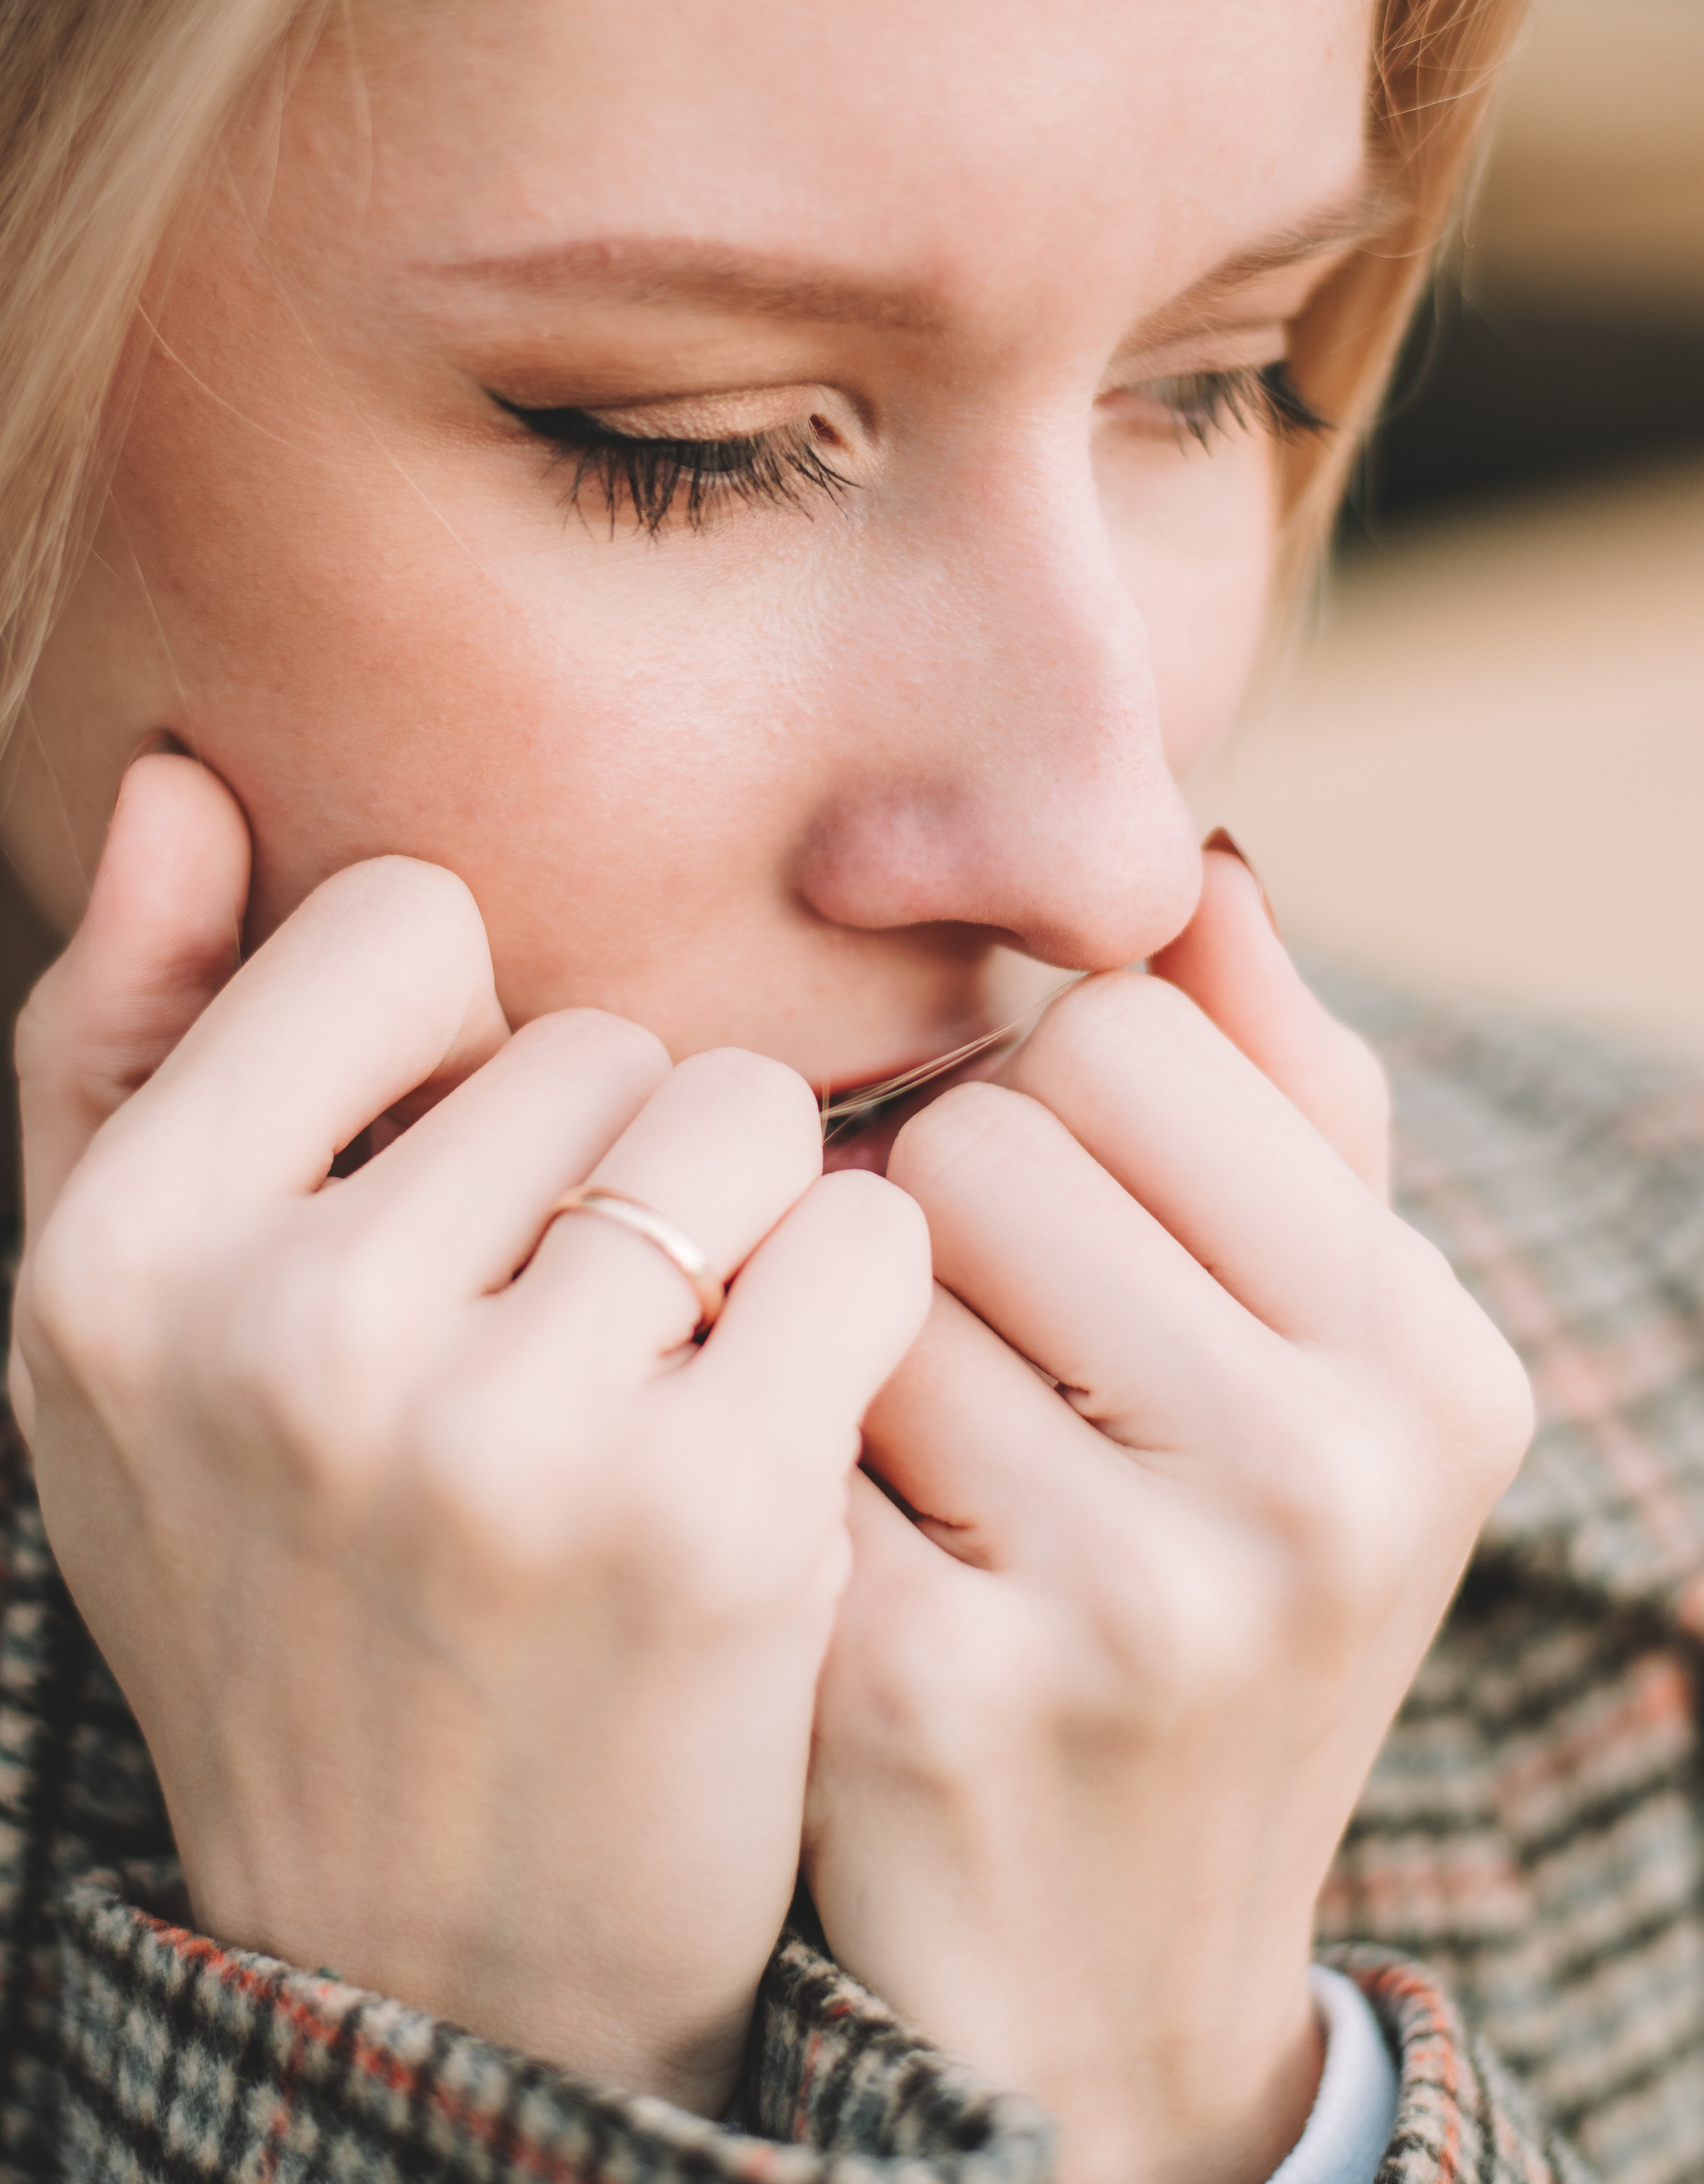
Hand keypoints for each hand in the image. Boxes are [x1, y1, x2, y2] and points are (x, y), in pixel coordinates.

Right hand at [11, 755, 929, 2112]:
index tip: (461, 1204)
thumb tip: (175, 779)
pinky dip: (862, 1316)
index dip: (465, 1055)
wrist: (444, 1957)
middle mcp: (292, 1339)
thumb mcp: (136, 1340)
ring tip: (669, 1393)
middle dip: (616, 1169)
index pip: (403, 928)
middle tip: (569, 1356)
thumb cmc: (299, 1592)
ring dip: (751, 1232)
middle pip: (601, 1037)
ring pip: (753, 1116)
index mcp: (124, 1265)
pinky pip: (873, 1242)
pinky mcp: (712, 1519)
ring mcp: (503, 1436)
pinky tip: (785, 1440)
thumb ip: (124, 1042)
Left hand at [804, 846, 1531, 2183]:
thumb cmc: (1202, 1580)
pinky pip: (774, 1414)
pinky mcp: (934, 1694)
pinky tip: (843, 1551)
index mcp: (1424, 1362)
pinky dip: (782, 1450)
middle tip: (973, 1348)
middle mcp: (1320, 1480)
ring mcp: (1133, 1602)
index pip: (1127, 1032)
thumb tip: (1198, 861)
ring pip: (861, 1261)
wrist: (1108, 1963)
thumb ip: (1277, 1093)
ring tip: (921, 1456)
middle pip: (982, 1130)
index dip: (1045, 1103)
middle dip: (940, 1216)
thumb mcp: (1307, 1356)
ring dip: (851, 1333)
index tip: (1056, 1220)